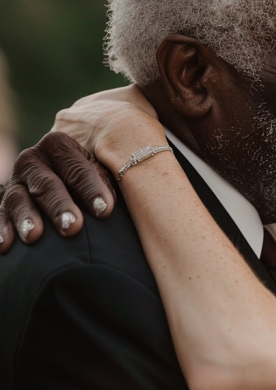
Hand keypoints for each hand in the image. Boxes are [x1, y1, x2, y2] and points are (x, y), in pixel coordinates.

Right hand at [0, 85, 158, 251]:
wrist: (78, 167)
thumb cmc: (105, 168)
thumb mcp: (111, 162)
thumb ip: (119, 165)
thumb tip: (147, 176)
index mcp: (62, 143)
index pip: (75, 164)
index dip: (90, 186)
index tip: (106, 210)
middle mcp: (36, 159)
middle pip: (46, 181)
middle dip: (60, 204)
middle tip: (73, 227)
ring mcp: (18, 181)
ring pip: (18, 197)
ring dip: (27, 217)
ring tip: (35, 237)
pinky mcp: (8, 201)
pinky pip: (0, 213)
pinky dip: (1, 228)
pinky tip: (5, 246)